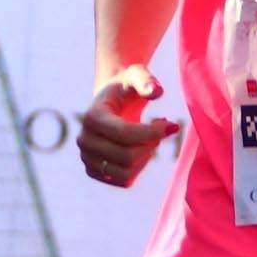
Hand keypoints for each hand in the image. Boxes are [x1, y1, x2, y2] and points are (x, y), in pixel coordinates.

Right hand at [76, 68, 177, 188]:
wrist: (112, 102)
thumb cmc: (127, 87)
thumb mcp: (137, 75)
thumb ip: (146, 81)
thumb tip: (156, 92)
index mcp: (92, 116)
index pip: (124, 134)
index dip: (152, 133)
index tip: (172, 125)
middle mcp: (84, 140)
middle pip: (126, 156)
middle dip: (151, 145)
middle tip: (161, 130)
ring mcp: (87, 158)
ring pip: (125, 172)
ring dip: (146, 157)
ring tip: (151, 140)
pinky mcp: (94, 171)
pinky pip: (124, 181)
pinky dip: (139, 168)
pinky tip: (143, 150)